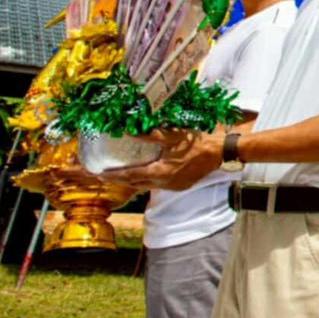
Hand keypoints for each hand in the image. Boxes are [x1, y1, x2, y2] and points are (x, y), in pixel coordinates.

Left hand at [105, 128, 225, 190]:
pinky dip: (147, 181)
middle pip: (136, 184)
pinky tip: (145, 175)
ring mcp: (173, 186)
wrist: (220, 153)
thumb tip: (128, 131)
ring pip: (146, 186)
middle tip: (104, 176)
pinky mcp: (180, 186)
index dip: (113, 176)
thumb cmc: (197, 143)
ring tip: (120, 176)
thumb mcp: (173, 136)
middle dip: (119, 180)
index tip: (99, 175)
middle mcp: (163, 183)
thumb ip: (150, 135)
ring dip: (133, 181)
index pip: (130, 176)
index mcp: (160, 172)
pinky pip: (158, 186)